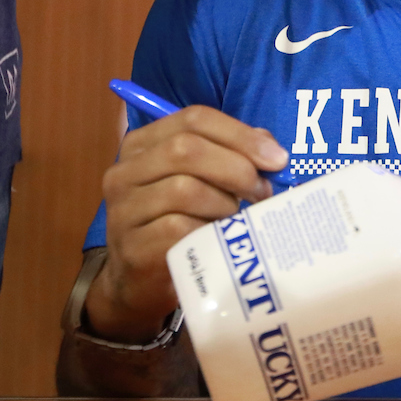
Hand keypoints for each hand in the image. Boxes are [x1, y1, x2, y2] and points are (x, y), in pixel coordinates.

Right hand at [85, 105, 288, 341]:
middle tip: (263, 192)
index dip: (241, 134)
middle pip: (186, 149)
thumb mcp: (202, 181)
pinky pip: (179, 230)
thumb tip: (270, 149)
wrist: (142, 281)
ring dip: (223, 205)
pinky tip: (217, 241)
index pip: (194, 118)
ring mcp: (123, 211)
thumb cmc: (179, 221)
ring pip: (184, 189)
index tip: (277, 158)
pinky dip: (208, 232)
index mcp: (143, 144)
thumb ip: (232, 155)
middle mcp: (125, 172)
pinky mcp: (133, 248)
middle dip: (237, 168)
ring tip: (235, 219)